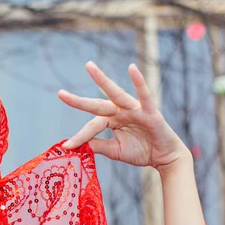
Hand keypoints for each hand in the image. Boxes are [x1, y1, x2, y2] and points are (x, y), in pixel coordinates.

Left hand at [59, 61, 189, 170]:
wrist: (164, 157)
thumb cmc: (141, 150)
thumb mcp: (114, 150)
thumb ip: (98, 145)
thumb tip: (77, 146)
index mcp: (112, 120)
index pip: (92, 126)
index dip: (80, 136)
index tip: (66, 146)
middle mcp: (121, 111)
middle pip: (97, 105)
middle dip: (79, 101)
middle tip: (60, 94)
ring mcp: (135, 109)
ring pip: (116, 94)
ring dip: (102, 80)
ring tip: (89, 66)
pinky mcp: (150, 112)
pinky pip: (144, 95)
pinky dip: (139, 81)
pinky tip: (132, 68)